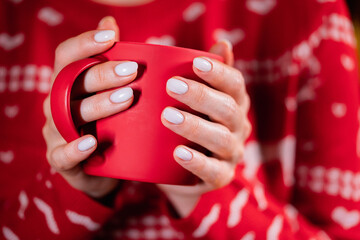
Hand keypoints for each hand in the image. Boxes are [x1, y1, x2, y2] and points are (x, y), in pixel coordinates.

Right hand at [42, 17, 136, 198]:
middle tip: (132, 70)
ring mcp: (56, 131)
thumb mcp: (109, 92)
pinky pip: (62, 155)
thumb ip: (109, 60)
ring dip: (98, 105)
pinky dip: (75, 148)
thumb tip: (110, 21)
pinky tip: (92, 143)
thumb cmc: (107, 124)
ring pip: (68, 115)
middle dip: (101, 74)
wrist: (101, 167)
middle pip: (70, 83)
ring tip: (127, 98)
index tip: (111, 35)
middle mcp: (57, 104)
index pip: (66, 57)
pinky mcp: (60, 159)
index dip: (85, 43)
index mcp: (67, 85)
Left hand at [158, 41, 250, 216]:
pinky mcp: (220, 177)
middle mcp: (237, 126)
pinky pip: (214, 172)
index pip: (235, 84)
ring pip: (221, 139)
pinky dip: (197, 162)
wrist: (180, 167)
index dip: (219, 72)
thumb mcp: (192, 97)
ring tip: (168, 116)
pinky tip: (178, 152)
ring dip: (195, 126)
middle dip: (202, 96)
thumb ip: (203, 72)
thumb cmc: (186, 122)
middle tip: (172, 85)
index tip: (196, 62)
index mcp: (233, 102)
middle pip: (228, 109)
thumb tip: (222, 43)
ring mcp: (231, 153)